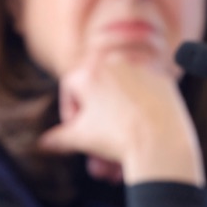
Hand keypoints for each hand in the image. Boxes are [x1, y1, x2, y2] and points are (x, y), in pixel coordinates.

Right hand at [37, 56, 203, 185]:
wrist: (160, 140)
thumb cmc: (117, 138)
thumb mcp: (80, 138)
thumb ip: (59, 138)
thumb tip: (45, 143)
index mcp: (87, 72)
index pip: (71, 87)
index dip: (71, 111)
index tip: (76, 128)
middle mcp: (112, 62)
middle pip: (98, 91)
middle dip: (95, 121)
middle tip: (98, 141)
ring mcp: (139, 66)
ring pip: (120, 93)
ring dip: (116, 119)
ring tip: (119, 144)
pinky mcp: (161, 75)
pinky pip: (143, 90)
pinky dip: (139, 108)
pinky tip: (139, 128)